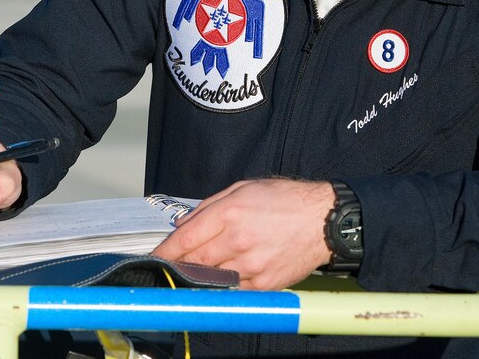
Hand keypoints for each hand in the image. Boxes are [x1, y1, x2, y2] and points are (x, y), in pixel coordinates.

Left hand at [152, 179, 335, 289]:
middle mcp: (237, 240)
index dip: (165, 250)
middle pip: (194, 260)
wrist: (324, 220)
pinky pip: (233, 290)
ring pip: (211, 278)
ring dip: (199, 275)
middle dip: (177, 264)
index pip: (185, 238)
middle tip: (168, 265)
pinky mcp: (264, 284)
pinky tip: (222, 277)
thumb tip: (184, 224)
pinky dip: (223, 285)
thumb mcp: (243, 189)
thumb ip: (209, 207)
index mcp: (229, 213)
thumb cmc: (285, 201)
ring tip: (196, 270)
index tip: (154, 256)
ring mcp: (251, 265)